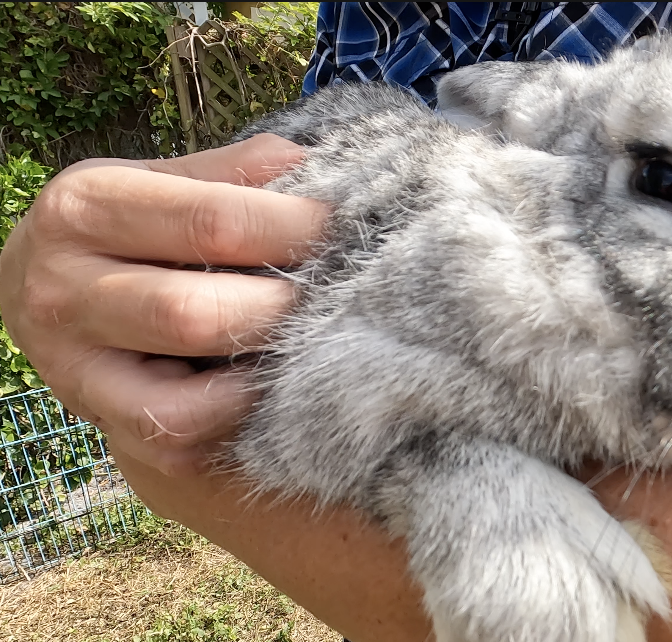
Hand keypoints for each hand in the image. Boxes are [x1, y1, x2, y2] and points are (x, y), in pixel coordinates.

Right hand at [0, 135, 326, 476]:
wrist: (46, 294)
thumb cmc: (130, 230)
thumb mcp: (163, 181)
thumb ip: (233, 172)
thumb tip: (310, 162)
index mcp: (86, 206)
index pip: (213, 220)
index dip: (296, 228)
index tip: (348, 229)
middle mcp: (62, 286)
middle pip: (197, 313)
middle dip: (283, 308)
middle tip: (339, 293)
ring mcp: (71, 364)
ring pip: (187, 392)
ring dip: (263, 371)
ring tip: (306, 340)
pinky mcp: (96, 418)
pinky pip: (181, 435)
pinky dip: (235, 416)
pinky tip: (263, 383)